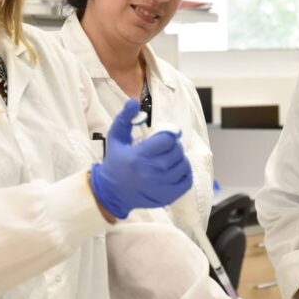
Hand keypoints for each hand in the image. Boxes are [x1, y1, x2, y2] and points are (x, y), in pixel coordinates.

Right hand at [90, 99, 192, 218]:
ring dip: (180, 158)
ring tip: (169, 157)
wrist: (112, 193)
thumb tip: (134, 102)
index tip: (167, 134)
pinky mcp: (167, 196)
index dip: (170, 134)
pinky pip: (186, 180)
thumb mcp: (115, 138)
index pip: (167, 140)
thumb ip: (125, 118)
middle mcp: (151, 172)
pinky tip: (175, 169)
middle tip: (166, 146)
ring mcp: (160, 186)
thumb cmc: (115, 162)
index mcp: (138, 156)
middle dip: (174, 145)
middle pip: (177, 151)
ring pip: (184, 165)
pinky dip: (184, 172)